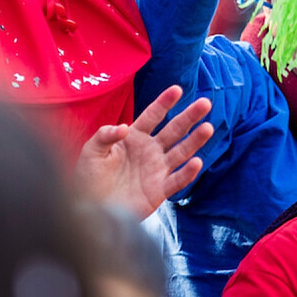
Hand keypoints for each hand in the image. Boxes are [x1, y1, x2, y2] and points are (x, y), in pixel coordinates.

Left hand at [73, 86, 214, 218]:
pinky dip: (187, 172)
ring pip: (181, 152)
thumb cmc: (88, 177)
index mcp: (134, 137)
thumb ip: (105, 135)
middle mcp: (150, 151)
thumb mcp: (91, 151)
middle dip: (189, 116)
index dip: (164, 102)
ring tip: (208, 128)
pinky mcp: (159, 190)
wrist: (89, 207)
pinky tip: (196, 162)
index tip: (177, 89)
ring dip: (195, 140)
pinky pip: (177, 180)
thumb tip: (124, 127)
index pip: (153, 115)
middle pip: (174, 130)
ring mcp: (156, 170)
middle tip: (205, 103)